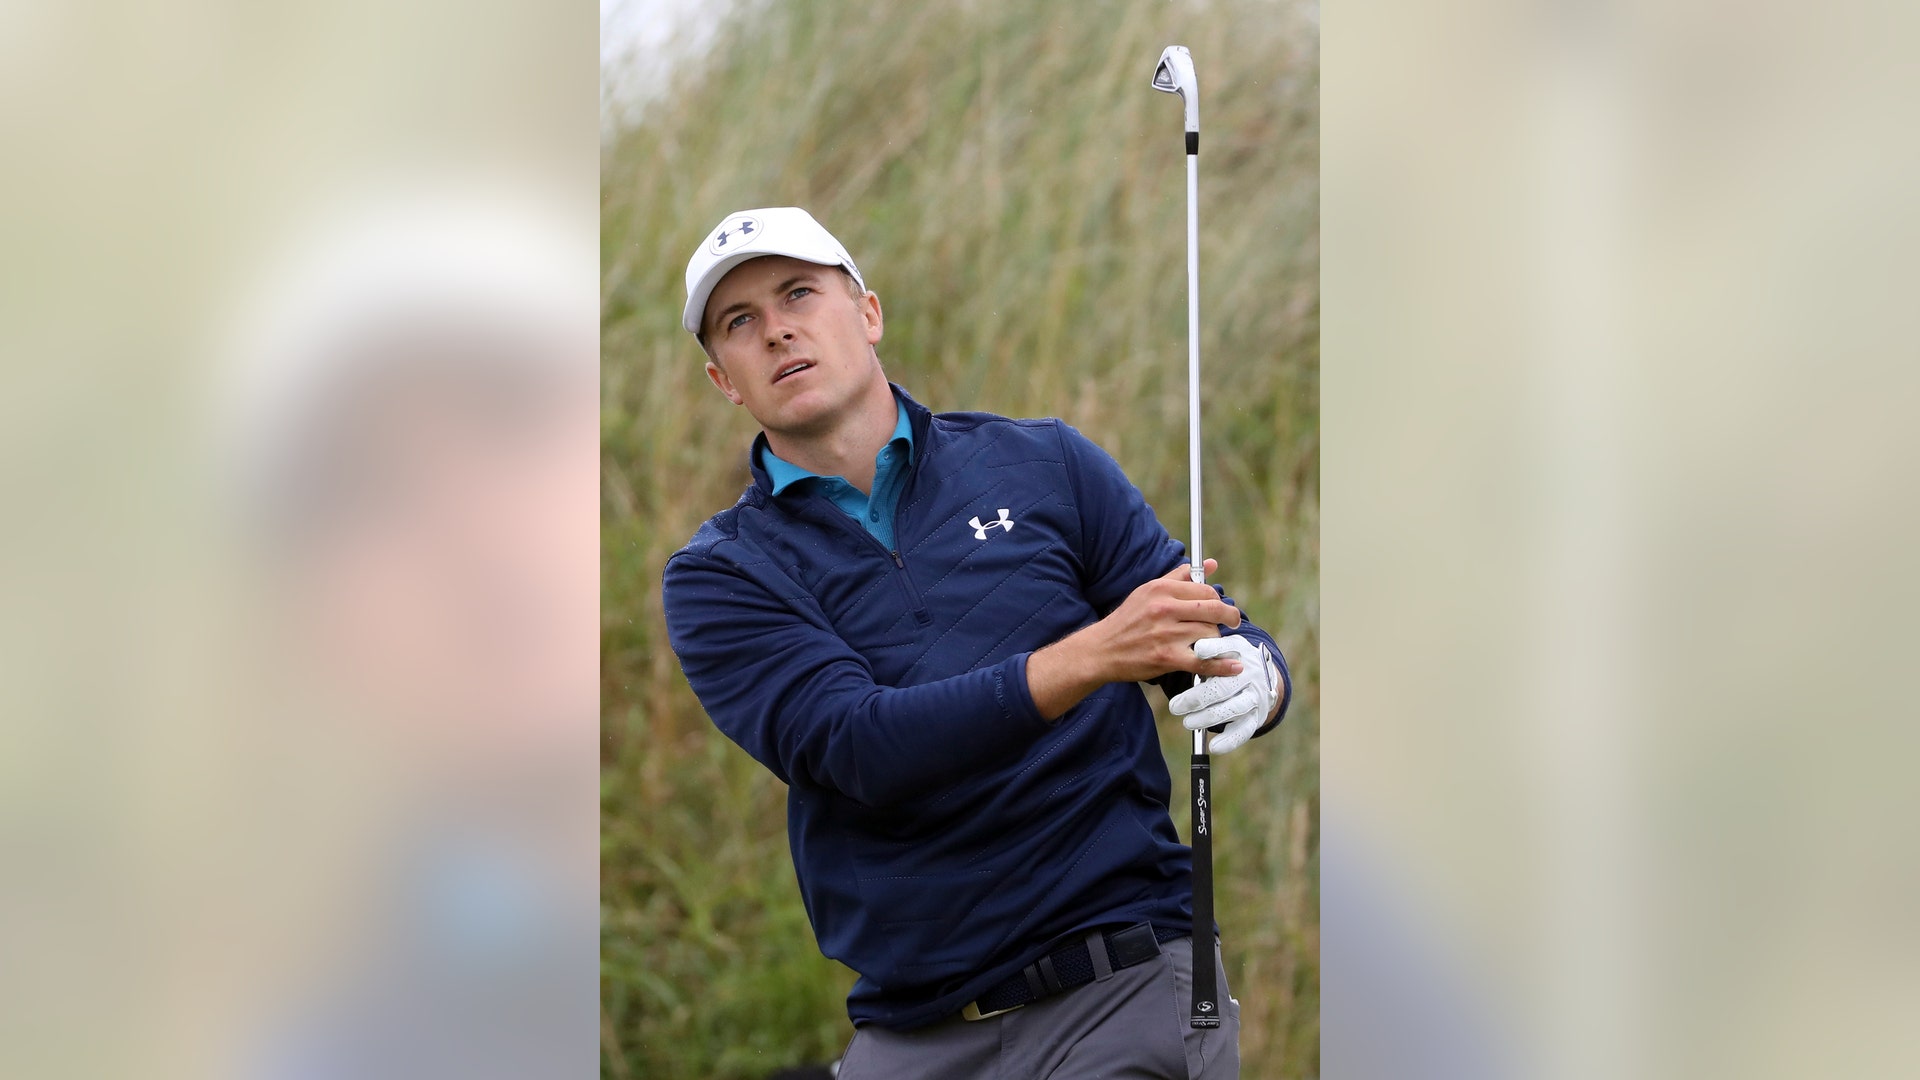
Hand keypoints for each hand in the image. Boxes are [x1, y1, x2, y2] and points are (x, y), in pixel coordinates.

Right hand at [1027, 560, 1242, 719]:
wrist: (1101, 650)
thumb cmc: (1127, 620)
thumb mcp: (1148, 590)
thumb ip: (1181, 576)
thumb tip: (1210, 564)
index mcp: (1161, 589)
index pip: (1205, 591)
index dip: (1218, 600)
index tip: (1219, 608)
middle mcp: (1164, 608)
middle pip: (1213, 610)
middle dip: (1230, 616)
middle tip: (1233, 622)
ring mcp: (1166, 634)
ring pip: (1210, 634)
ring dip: (1217, 640)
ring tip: (1212, 643)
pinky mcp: (1167, 658)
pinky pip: (1203, 661)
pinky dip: (1222, 665)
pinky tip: (1234, 666)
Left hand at [1169, 636, 1280, 753]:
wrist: (1264, 675)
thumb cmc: (1232, 659)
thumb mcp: (1224, 647)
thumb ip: (1210, 648)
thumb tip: (1193, 647)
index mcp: (1241, 652)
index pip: (1227, 648)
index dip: (1213, 650)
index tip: (1198, 651)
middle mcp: (1250, 674)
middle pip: (1222, 686)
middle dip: (1197, 698)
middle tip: (1175, 706)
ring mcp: (1255, 696)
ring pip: (1231, 709)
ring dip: (1208, 718)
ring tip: (1188, 722)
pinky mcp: (1257, 716)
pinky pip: (1243, 730)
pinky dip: (1229, 740)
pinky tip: (1214, 747)